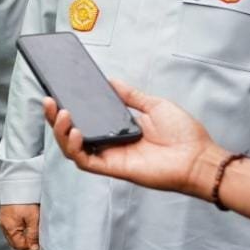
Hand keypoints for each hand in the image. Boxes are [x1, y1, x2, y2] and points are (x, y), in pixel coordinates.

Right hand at [0, 203, 38, 249]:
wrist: (19, 183)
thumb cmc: (25, 199)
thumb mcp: (33, 219)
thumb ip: (33, 235)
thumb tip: (33, 248)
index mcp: (9, 227)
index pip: (18, 246)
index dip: (29, 245)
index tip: (37, 241)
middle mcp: (3, 224)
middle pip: (14, 241)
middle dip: (25, 240)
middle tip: (35, 234)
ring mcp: (3, 219)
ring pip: (14, 234)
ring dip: (23, 233)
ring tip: (31, 224)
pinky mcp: (6, 214)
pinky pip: (12, 226)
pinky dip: (19, 226)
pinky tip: (26, 220)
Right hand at [44, 79, 225, 199]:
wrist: (200, 158)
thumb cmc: (184, 135)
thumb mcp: (154, 105)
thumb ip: (131, 96)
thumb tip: (111, 82)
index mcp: (117, 129)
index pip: (85, 119)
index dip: (68, 108)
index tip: (58, 91)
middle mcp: (110, 143)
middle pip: (71, 134)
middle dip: (55, 118)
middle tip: (49, 100)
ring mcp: (110, 156)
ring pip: (73, 148)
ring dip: (60, 131)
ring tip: (60, 113)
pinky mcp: (114, 168)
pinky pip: (85, 161)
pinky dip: (74, 147)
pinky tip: (74, 130)